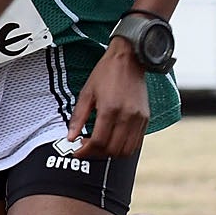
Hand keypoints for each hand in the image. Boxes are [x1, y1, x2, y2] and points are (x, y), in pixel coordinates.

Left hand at [64, 41, 153, 158]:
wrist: (129, 60)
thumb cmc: (105, 74)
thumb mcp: (86, 93)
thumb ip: (78, 117)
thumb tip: (70, 137)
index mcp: (110, 109)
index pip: (99, 141)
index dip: (86, 151)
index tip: (77, 151)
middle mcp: (127, 116)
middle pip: (112, 149)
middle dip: (96, 154)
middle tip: (85, 148)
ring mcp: (139, 118)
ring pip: (126, 150)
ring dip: (111, 153)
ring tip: (98, 146)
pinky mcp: (146, 118)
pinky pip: (136, 142)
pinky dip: (123, 147)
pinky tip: (112, 140)